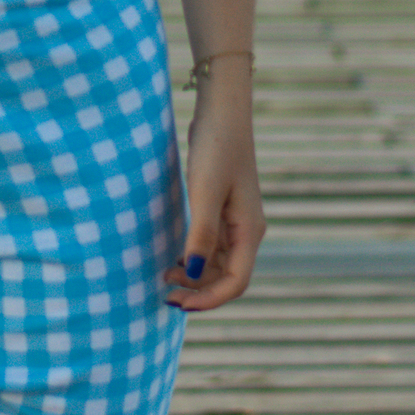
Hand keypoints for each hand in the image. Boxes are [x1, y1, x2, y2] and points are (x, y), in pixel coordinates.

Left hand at [164, 82, 265, 311]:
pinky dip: (195, 255)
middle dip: (199, 290)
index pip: (235, 283)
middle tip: (165, 290)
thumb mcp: (205, 192)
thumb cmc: (216, 148)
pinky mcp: (223, 208)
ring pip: (219, 263)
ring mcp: (236, 220)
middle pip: (227, 277)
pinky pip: (212, 245)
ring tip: (165, 274)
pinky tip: (175, 255)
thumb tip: (194, 274)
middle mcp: (247, 230)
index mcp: (250, 231)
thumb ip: (201, 234)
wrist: (221, 112)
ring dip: (196, 275)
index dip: (208, 299)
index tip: (177, 302)